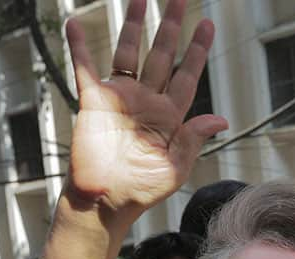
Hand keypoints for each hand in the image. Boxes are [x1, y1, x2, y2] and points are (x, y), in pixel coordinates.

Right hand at [64, 0, 227, 220]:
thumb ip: (194, 139)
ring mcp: (120, 98)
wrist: (106, 200)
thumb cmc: (142, 190)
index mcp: (169, 116)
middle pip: (161, 55)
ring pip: (128, 53)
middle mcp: (146, 101)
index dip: (197, 51)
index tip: (207, 25)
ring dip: (133, 25)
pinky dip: (79, 46)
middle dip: (170, 27)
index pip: (187, 75)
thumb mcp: (175, 167)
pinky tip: (74, 23)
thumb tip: (221, 119)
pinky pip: (85, 68)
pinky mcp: (94, 101)